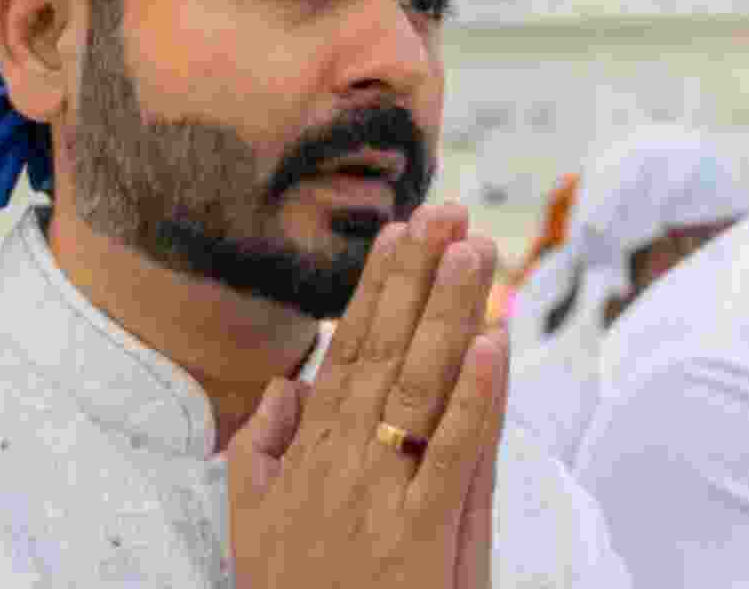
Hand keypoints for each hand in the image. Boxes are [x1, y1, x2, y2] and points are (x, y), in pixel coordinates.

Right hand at [227, 204, 506, 588]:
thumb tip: (284, 385)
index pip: (349, 351)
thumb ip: (264, 452)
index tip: (401, 233)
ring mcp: (381, 495)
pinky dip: (475, 397)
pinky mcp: (421, 535)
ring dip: (449, 313)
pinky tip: (494, 344)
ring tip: (475, 251)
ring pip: (419, 386)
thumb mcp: (254, 524)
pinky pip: (454, 453)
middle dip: (419, 278)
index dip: (378, 289)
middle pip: (386, 351)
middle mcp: (343, 461)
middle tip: (449, 213)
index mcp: (310, 454)